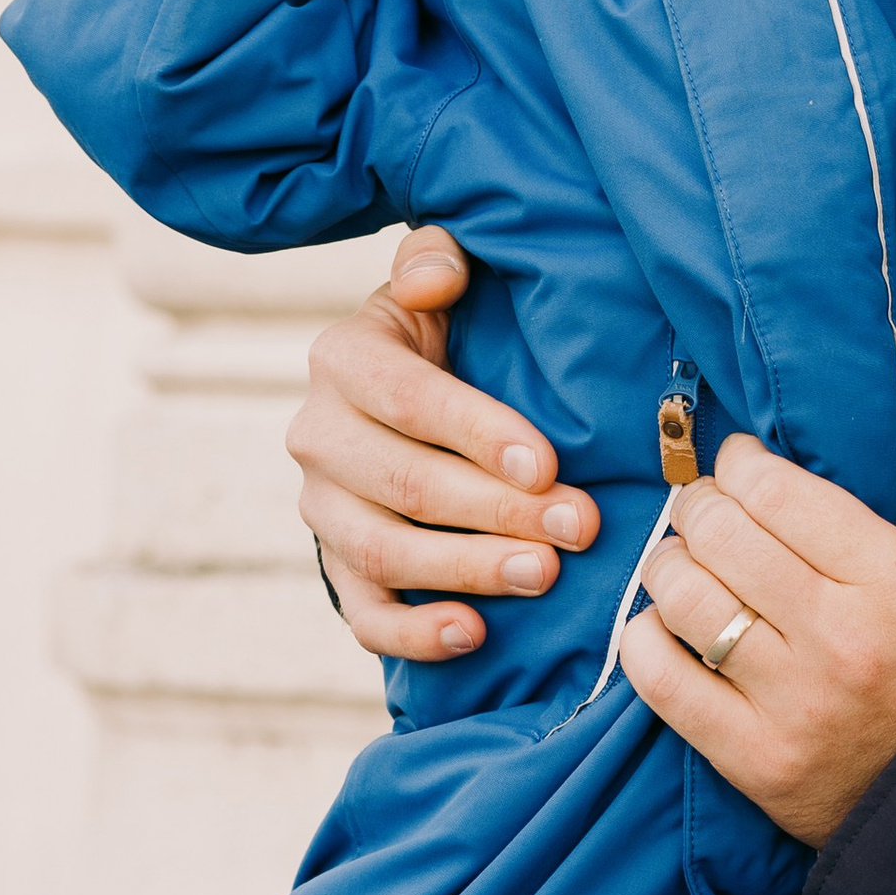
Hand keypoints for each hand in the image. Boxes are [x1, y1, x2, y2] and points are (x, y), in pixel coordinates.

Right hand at [289, 226, 596, 660]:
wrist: (398, 409)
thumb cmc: (441, 341)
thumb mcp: (436, 287)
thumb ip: (434, 260)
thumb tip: (438, 275)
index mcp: (342, 359)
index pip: (408, 400)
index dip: (477, 433)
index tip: (547, 463)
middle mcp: (317, 436)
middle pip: (406, 484)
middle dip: (498, 510)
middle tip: (578, 527)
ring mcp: (322, 510)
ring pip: (386, 553)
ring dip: (468, 570)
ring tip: (542, 575)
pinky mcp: (336, 568)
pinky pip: (365, 614)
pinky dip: (415, 634)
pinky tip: (474, 634)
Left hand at [617, 358, 895, 842]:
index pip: (773, 489)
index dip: (742, 463)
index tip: (747, 467)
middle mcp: (841, 641)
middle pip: (719, 534)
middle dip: (702, 505)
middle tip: (715, 511)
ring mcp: (792, 706)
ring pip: (682, 597)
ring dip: (672, 564)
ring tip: (693, 563)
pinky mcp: (755, 762)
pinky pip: (659, 680)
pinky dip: (645, 640)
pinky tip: (669, 625)